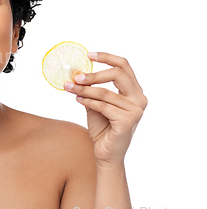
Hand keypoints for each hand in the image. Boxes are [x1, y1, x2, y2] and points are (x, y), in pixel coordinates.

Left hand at [64, 52, 146, 167]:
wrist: (106, 153)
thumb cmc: (102, 127)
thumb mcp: (96, 103)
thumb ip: (92, 88)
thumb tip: (76, 73)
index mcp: (134, 91)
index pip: (124, 66)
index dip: (107, 57)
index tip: (89, 55)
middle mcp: (139, 98)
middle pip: (118, 74)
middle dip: (93, 74)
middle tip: (76, 76)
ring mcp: (136, 110)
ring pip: (106, 92)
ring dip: (84, 89)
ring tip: (70, 88)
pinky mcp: (128, 120)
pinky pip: (103, 106)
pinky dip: (88, 101)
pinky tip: (78, 100)